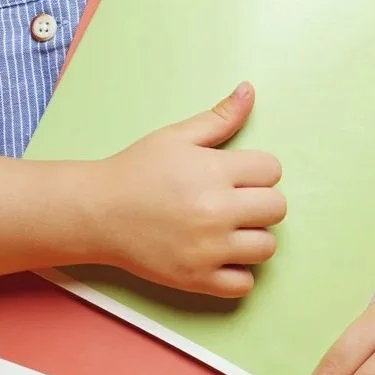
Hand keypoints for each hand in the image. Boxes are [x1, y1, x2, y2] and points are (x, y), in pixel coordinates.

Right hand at [90, 82, 285, 297]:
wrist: (98, 212)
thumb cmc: (137, 170)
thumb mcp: (177, 136)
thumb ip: (219, 117)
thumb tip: (250, 90)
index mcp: (214, 171)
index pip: (272, 170)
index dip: (257, 170)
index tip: (236, 175)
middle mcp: (216, 211)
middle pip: (277, 208)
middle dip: (260, 201)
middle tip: (233, 201)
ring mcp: (209, 249)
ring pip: (267, 247)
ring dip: (253, 237)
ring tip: (227, 228)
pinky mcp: (198, 279)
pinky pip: (245, 284)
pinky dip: (237, 272)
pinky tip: (219, 255)